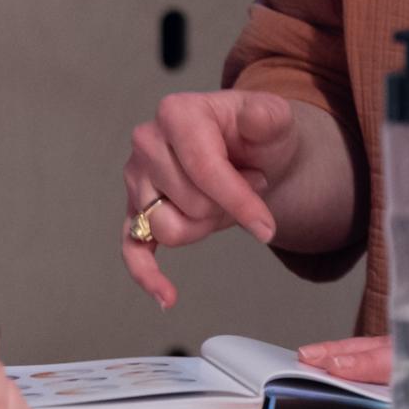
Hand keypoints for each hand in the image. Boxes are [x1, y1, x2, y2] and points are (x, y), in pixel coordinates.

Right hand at [120, 90, 298, 307]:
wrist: (251, 152)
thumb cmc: (257, 136)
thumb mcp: (275, 118)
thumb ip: (269, 116)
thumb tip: (256, 119)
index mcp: (177, 112)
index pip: (203, 169)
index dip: (238, 202)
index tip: (266, 227)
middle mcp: (147, 141)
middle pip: (188, 204)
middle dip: (226, 207)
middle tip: (244, 184)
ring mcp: (136, 178)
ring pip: (168, 230)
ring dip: (206, 227)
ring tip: (223, 201)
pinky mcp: (135, 210)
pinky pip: (133, 249)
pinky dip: (147, 274)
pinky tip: (167, 295)